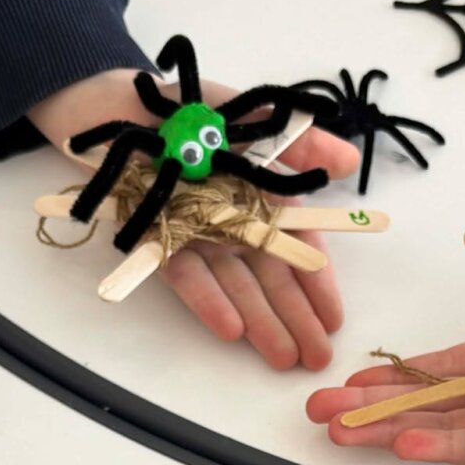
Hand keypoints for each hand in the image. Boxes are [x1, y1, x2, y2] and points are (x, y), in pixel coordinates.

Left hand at [30, 71, 359, 369]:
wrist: (115, 106)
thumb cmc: (188, 108)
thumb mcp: (252, 116)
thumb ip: (299, 140)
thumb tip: (349, 161)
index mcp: (261, 195)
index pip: (298, 246)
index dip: (317, 282)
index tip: (335, 318)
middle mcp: (232, 222)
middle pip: (271, 276)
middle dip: (297, 318)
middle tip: (318, 358)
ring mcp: (197, 236)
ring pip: (235, 285)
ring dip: (261, 322)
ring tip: (284, 359)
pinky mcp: (159, 243)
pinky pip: (187, 276)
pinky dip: (209, 301)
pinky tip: (232, 330)